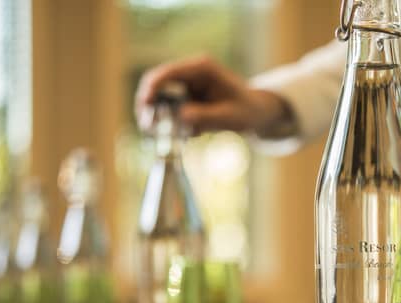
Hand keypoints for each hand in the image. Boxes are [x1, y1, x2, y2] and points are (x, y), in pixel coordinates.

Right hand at [135, 55, 294, 136]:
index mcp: (201, 68)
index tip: (144, 106)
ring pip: (157, 95)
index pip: (167, 73)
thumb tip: (181, 117)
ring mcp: (185, 83)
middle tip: (147, 127)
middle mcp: (189, 71)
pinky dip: (166, 121)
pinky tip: (180, 134)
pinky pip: (166, 106)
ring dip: (155, 115)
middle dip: (147, 104)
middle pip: (155, 82)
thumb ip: (205, 117)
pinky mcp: (184, 95)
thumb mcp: (229, 118)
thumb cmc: (246, 111)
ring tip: (158, 135)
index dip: (151, 88)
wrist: (256, 112)